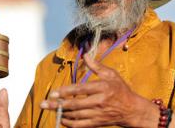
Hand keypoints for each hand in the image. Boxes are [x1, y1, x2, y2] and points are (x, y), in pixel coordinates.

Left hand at [40, 54, 159, 127]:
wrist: (131, 110)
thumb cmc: (121, 89)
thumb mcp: (111, 74)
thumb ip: (97, 66)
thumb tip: (85, 54)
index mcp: (103, 87)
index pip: (81, 90)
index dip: (66, 91)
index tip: (54, 92)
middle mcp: (100, 101)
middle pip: (75, 104)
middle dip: (57, 105)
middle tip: (44, 103)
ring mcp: (98, 114)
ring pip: (76, 115)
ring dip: (61, 113)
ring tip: (50, 109)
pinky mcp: (97, 123)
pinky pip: (80, 125)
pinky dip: (69, 123)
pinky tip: (61, 119)